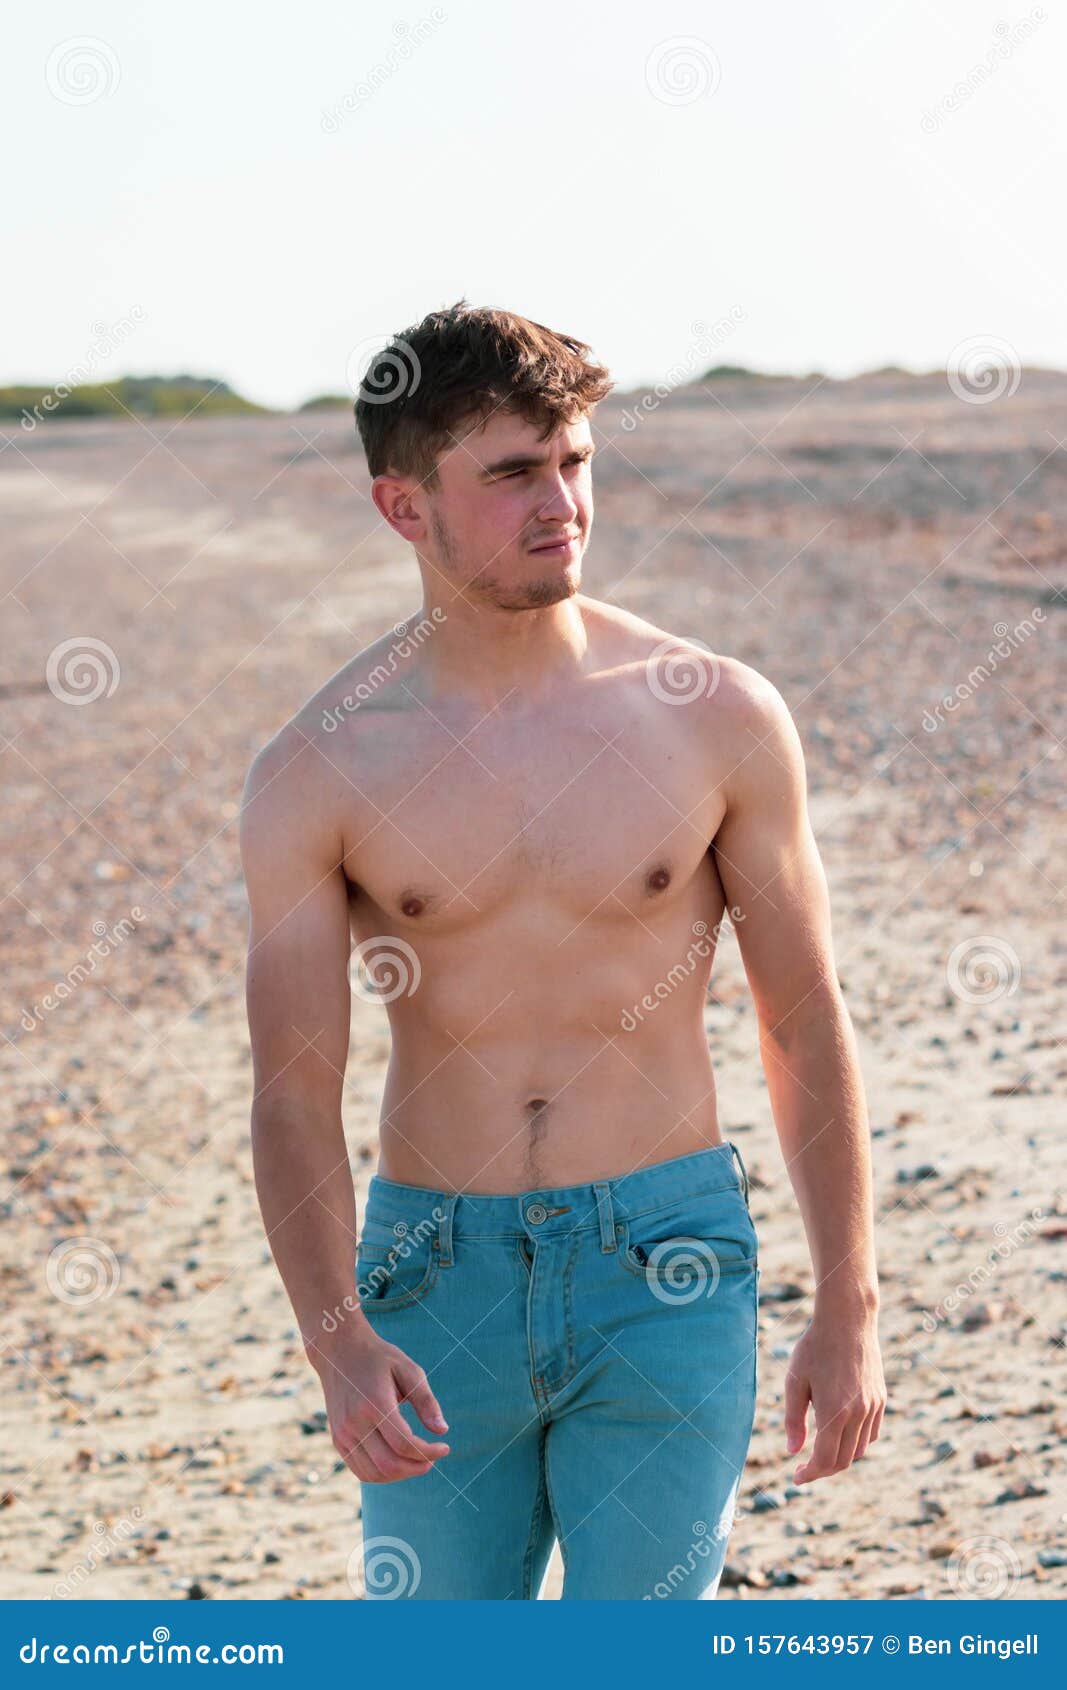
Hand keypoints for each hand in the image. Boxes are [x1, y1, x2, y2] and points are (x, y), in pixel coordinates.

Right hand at [315, 1329, 450, 1482]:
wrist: (339, 1351)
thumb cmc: (379, 1359)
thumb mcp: (408, 1370)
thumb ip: (426, 1401)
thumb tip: (443, 1431)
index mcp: (375, 1403)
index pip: (404, 1444)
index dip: (429, 1452)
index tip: (445, 1447)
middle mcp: (354, 1422)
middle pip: (389, 1464)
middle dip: (417, 1467)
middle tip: (433, 1458)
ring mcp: (343, 1434)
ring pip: (374, 1474)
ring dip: (401, 1474)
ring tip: (417, 1461)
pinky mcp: (338, 1440)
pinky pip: (361, 1471)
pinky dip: (382, 1474)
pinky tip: (398, 1461)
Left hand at [784, 1309, 885, 1483]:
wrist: (848, 1320)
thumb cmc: (815, 1347)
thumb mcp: (795, 1381)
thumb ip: (793, 1419)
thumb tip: (794, 1451)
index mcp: (834, 1412)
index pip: (825, 1460)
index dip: (810, 1474)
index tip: (796, 1477)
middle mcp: (858, 1414)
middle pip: (843, 1460)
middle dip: (823, 1470)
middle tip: (804, 1468)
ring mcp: (873, 1407)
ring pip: (859, 1449)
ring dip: (840, 1457)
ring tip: (820, 1450)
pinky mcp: (880, 1399)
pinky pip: (871, 1434)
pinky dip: (856, 1442)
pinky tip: (840, 1434)